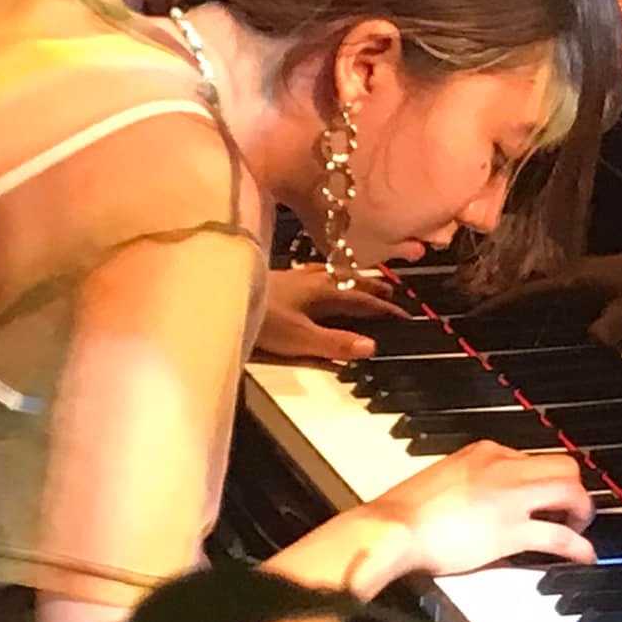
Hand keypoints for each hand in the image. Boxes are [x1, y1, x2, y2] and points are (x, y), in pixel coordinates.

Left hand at [257, 264, 408, 362]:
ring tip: (360, 280)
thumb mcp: (301, 338)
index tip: (403, 313)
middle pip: (350, 280)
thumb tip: (371, 347)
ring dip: (350, 278)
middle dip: (371, 285)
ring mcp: (294, 277)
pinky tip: (316, 278)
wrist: (218, 298)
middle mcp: (312, 279)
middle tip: (390, 291)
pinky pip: (312, 274)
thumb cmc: (261, 319)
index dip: (384, 307)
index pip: (363, 298)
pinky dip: (325, 276)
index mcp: (323, 290)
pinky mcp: (279, 280)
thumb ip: (336, 343)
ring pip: (331, 274)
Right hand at [368, 440, 595, 575]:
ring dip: (582, 511)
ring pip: (570, 491)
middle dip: (574, 488)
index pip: (531, 458)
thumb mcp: (443, 479)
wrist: (394, 528)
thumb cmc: (405, 510)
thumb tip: (481, 498)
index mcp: (484, 452)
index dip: (541, 481)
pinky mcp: (512, 531)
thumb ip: (469, 482)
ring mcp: (511, 498)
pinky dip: (578, 546)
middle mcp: (504, 467)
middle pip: (563, 466)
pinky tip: (583, 555)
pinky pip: (559, 536)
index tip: (542, 496)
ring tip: (579, 528)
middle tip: (572, 509)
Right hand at [473, 245, 621, 347]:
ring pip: (543, 298)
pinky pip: (560, 303)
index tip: (471, 316)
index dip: (498, 305)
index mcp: (573, 279)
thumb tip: (583, 344)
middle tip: (478, 325)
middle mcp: (572, 277)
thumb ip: (600, 335)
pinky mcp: (596, 291)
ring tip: (499, 330)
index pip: (526, 293)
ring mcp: (583, 282)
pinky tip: (540, 331)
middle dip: (503, 308)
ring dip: (523, 312)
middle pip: (528, 294)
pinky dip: (545, 314)